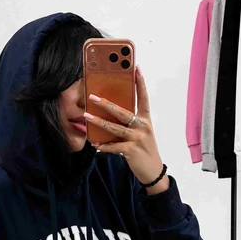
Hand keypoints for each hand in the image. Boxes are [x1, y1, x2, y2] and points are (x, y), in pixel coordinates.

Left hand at [84, 65, 169, 193]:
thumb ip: (130, 123)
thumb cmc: (145, 150)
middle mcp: (143, 127)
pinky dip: (103, 146)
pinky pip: (114, 147)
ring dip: (99, 122)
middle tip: (92, 96)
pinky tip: (94, 144)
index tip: (136, 68)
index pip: (143, 98)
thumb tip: (111, 113)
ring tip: (87, 116)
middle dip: (106, 103)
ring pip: (115, 127)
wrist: (153, 171)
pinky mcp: (132, 150)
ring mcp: (138, 138)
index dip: (140, 83)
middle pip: (123, 111)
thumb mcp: (142, 133)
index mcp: (146, 120)